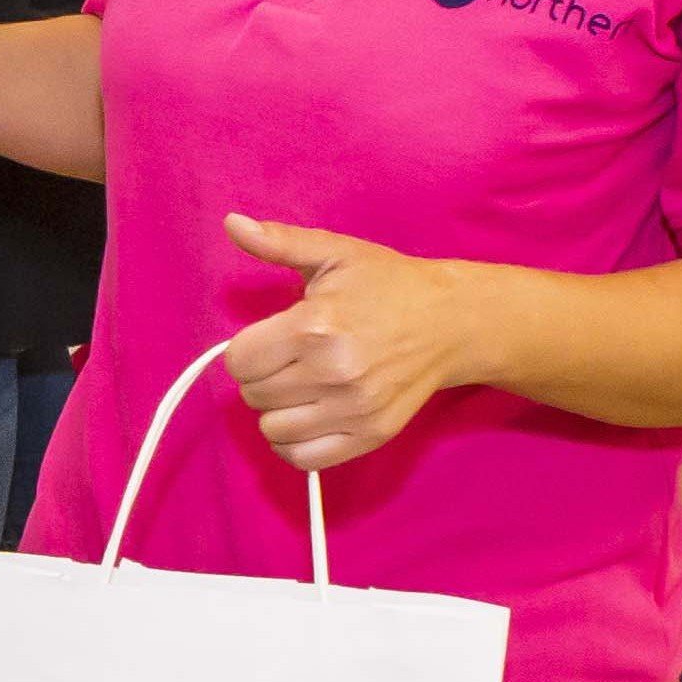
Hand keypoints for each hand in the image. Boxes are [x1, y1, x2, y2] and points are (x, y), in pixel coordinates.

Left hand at [219, 214, 481, 472]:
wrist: (450, 322)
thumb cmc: (387, 284)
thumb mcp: (334, 252)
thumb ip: (279, 242)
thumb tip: (231, 223)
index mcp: (315, 326)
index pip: (239, 361)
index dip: (248, 349)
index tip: (272, 339)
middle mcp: (332, 372)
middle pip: (253, 395)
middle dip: (264, 376)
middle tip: (292, 359)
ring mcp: (354, 409)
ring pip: (272, 430)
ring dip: (278, 410)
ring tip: (302, 386)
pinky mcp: (371, 435)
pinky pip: (304, 458)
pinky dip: (295, 443)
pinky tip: (308, 416)